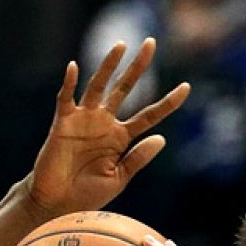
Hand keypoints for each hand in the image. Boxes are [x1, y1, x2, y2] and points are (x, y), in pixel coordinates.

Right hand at [26, 39, 190, 217]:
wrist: (58, 203)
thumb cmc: (88, 194)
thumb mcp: (120, 178)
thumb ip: (139, 158)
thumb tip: (162, 138)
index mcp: (122, 137)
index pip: (149, 115)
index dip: (167, 102)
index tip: (186, 87)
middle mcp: (105, 123)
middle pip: (125, 89)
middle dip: (138, 67)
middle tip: (151, 42)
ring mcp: (84, 119)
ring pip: (99, 86)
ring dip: (108, 65)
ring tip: (121, 46)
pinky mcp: (63, 122)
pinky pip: (66, 98)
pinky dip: (69, 83)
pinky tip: (74, 67)